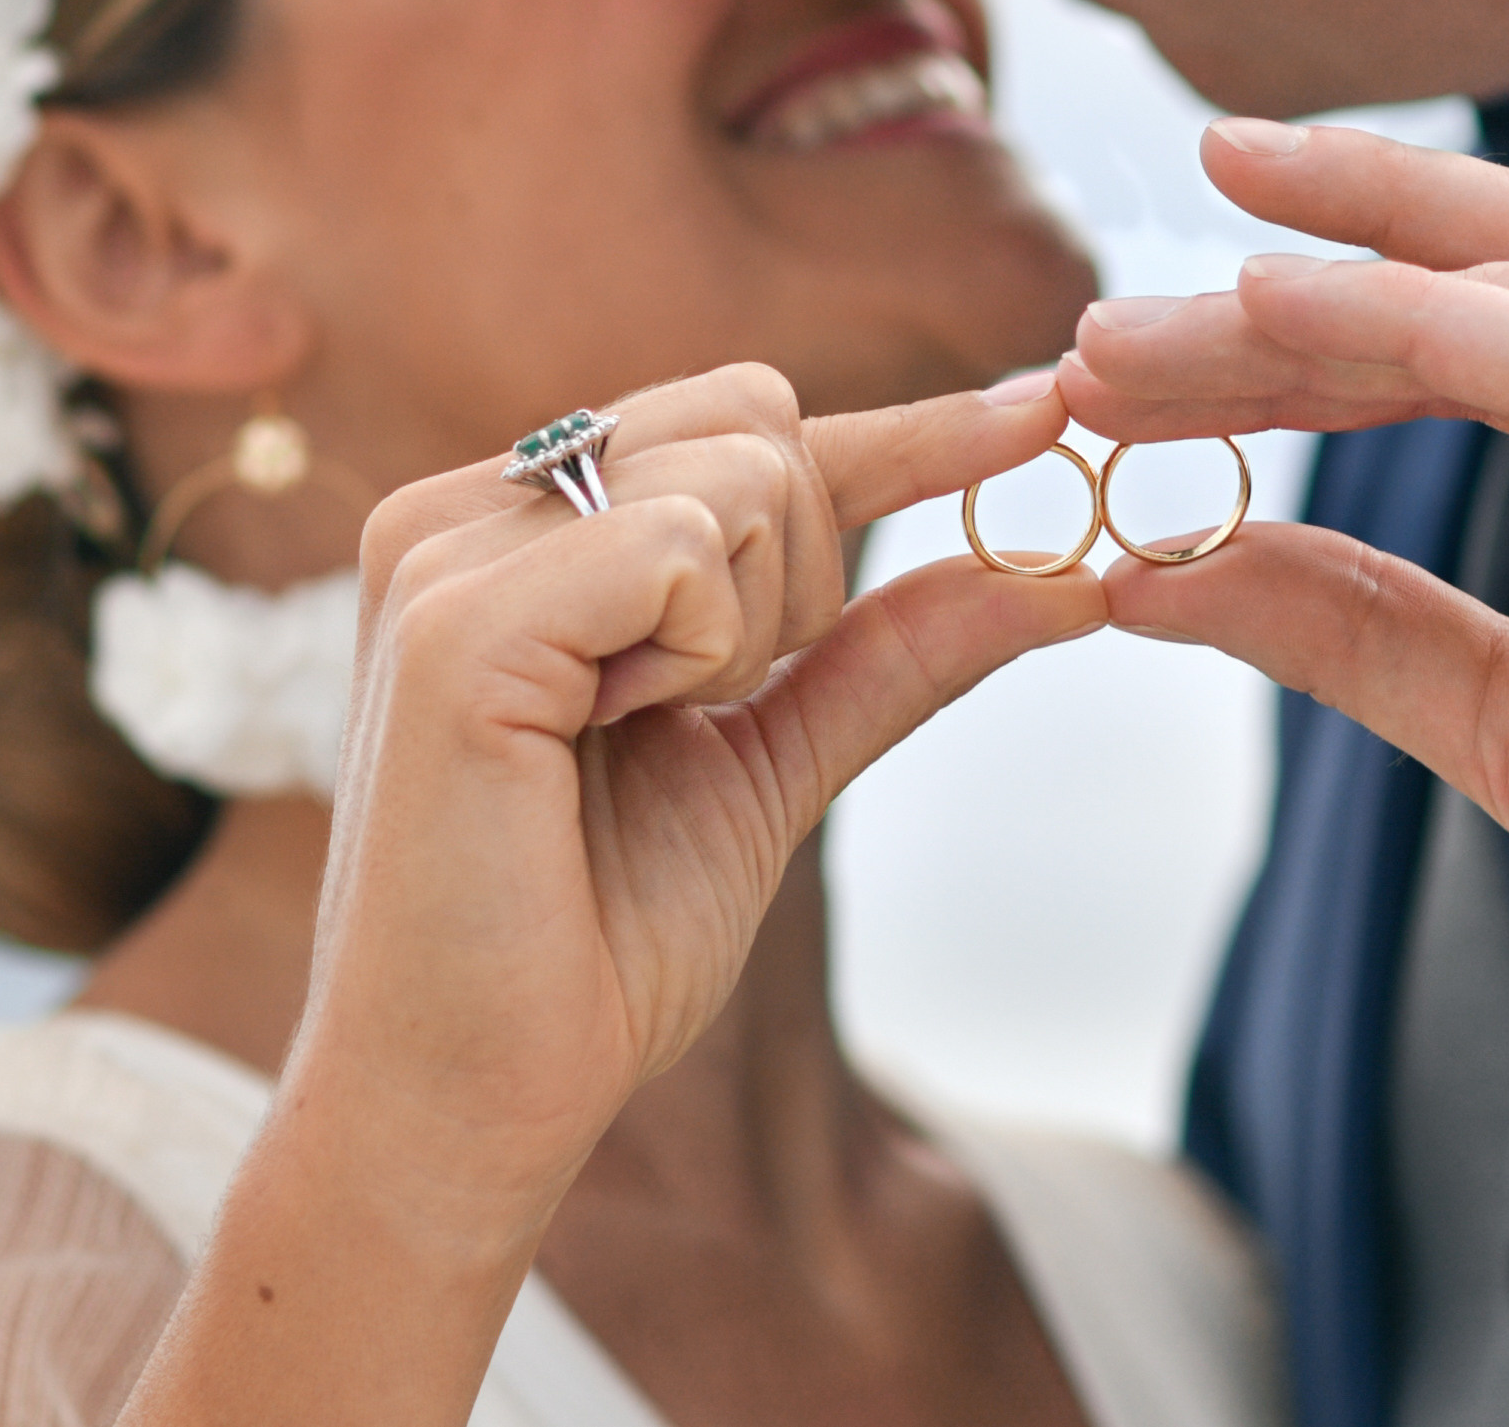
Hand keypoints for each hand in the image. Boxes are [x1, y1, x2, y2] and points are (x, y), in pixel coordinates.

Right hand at [307, 364, 1102, 1189]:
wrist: (478, 1095)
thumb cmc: (600, 940)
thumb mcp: (775, 764)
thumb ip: (890, 655)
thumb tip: (1061, 575)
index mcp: (525, 531)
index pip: (752, 428)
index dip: (912, 431)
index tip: (1049, 413)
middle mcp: (469, 510)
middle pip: (762, 424)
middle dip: (803, 577)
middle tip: (700, 709)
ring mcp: (448, 552)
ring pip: (741, 472)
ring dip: (751, 630)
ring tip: (630, 735)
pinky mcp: (454, 619)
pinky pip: (682, 549)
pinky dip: (700, 652)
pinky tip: (604, 736)